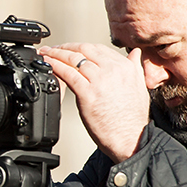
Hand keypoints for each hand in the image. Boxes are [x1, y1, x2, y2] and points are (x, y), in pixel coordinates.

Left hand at [40, 43, 149, 163]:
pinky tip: (48, 64)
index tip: (70, 48)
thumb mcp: (140, 87)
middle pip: (84, 49)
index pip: (98, 48)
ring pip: (73, 59)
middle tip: (53, 48)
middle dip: (65, 47)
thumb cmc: (132, 119)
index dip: (80, 46)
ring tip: (45, 54)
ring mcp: (99, 80)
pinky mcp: (87, 93)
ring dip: (56, 54)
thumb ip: (135, 68)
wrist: (131, 139)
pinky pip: (68, 74)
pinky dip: (55, 66)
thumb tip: (134, 54)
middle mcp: (113, 70)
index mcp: (125, 67)